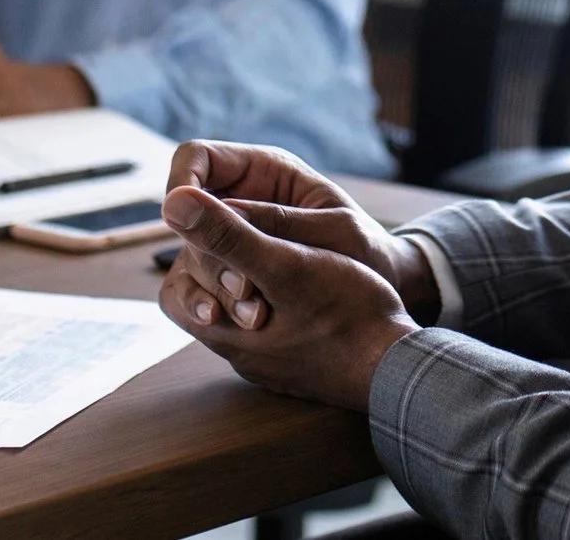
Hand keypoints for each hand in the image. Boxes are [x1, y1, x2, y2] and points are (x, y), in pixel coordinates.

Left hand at [157, 185, 419, 411]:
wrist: (397, 367)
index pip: (177, 292)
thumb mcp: (284, 262)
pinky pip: (276, 332)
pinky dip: (283, 305)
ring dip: (257, 284)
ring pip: (243, 318)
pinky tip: (311, 289)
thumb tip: (171, 203)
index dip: (193, 255)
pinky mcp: (301, 365)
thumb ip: (227, 235)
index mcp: (227, 333)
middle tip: (257, 239)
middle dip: (225, 267)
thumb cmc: (345, 313)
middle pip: (209, 304)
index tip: (223, 226)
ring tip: (288, 258)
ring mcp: (273, 364)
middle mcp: (242, 355)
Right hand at [167, 141, 435, 322]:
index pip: (196, 159)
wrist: (383, 304)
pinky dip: (202, 304)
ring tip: (253, 314)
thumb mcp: (326, 232)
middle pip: (187, 214)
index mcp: (263, 173)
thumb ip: (267, 220)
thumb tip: (199, 204)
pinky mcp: (228, 279)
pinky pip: (195, 286)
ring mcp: (231, 243)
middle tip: (244, 285)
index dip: (180, 180)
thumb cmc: (367, 254)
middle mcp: (240, 204)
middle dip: (204, 249)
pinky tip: (224, 323)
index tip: (181, 214)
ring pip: (188, 254)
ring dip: (206, 284)